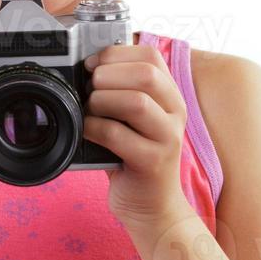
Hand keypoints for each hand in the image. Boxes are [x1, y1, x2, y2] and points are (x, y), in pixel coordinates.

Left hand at [82, 40, 189, 230]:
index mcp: (169, 94)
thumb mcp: (130, 119)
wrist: (151, 206)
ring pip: (137, 102)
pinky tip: (87, 131)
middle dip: (108, 75)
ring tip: (89, 110)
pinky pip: (118, 135)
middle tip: (90, 89)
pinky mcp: (153, 162)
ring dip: (102, 101)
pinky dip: (94, 128)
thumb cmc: (132, 156)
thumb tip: (85, 68)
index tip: (92, 64)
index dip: (116, 53)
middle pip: (146, 74)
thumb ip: (119, 92)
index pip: (150, 56)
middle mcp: (175, 112)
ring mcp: (168, 137)